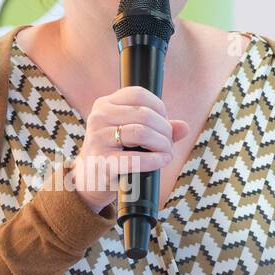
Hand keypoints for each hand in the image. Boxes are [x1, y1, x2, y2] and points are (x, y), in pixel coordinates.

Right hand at [66, 86, 190, 212]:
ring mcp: (98, 139)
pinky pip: (136, 158)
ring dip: (162, 144)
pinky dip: (155, 160)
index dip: (159, 107)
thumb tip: (184, 127)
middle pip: (144, 113)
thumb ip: (158, 128)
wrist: (89, 180)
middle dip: (164, 129)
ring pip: (142, 132)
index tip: (165, 123)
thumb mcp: (132, 135)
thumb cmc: (115, 153)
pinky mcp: (103, 162)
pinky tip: (162, 160)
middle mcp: (98, 117)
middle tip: (168, 142)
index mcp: (104, 105)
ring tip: (166, 152)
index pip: (138, 94)